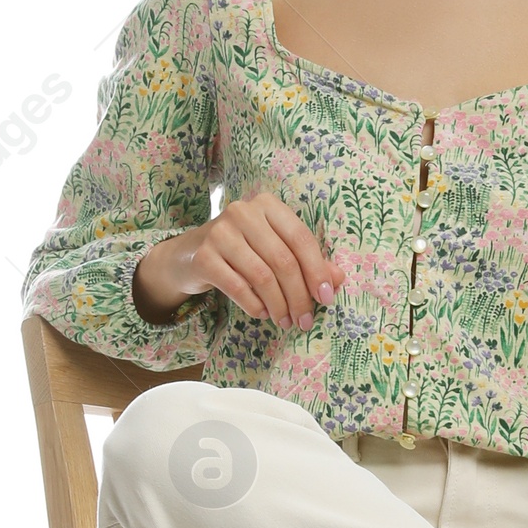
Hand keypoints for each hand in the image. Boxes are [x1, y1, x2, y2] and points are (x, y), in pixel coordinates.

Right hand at [133, 191, 344, 327]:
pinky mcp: (203, 256)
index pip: (301, 239)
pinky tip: (262, 314)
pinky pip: (237, 287)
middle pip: (283, 260)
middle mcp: (243, 212)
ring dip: (278, 305)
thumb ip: (306, 261)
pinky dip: (254, 306)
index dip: (317, 271)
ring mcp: (220, 232)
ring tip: (285, 322)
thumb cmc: (241, 251)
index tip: (326, 298)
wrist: (188, 255)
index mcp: (267, 205)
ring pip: (262, 276)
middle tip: (305, 320)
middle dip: (299, 296)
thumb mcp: (274, 250)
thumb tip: (338, 279)